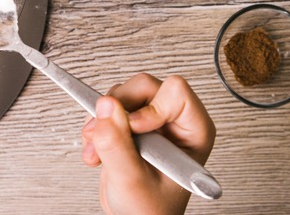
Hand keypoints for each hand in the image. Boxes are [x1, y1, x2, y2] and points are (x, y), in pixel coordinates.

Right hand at [81, 74, 215, 214]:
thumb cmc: (148, 211)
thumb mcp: (131, 179)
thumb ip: (117, 143)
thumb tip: (105, 105)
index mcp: (193, 131)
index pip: (176, 92)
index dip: (149, 107)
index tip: (133, 129)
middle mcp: (174, 122)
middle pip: (144, 87)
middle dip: (117, 110)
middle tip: (103, 134)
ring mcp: (151, 121)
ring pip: (122, 94)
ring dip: (101, 120)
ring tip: (97, 150)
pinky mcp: (131, 125)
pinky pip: (108, 106)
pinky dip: (95, 126)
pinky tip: (95, 152)